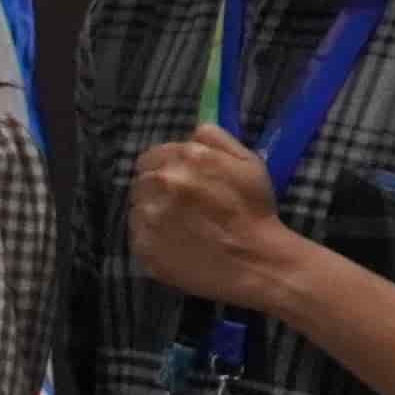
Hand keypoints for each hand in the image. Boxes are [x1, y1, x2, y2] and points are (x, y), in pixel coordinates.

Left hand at [130, 122, 300, 312]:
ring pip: (137, 208)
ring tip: (182, 228)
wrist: (257, 261)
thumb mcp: (248, 163)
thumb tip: (192, 133)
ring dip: (153, 214)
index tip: (178, 185)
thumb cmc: (255, 211)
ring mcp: (149, 215)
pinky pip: (137, 235)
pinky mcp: (143, 246)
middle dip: (158, 191)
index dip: (163, 170)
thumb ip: (215, 139)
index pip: (150, 158)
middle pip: (142, 182)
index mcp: (185, 158)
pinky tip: (177, 244)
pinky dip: (152, 238)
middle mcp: (161, 182)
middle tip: (183, 208)